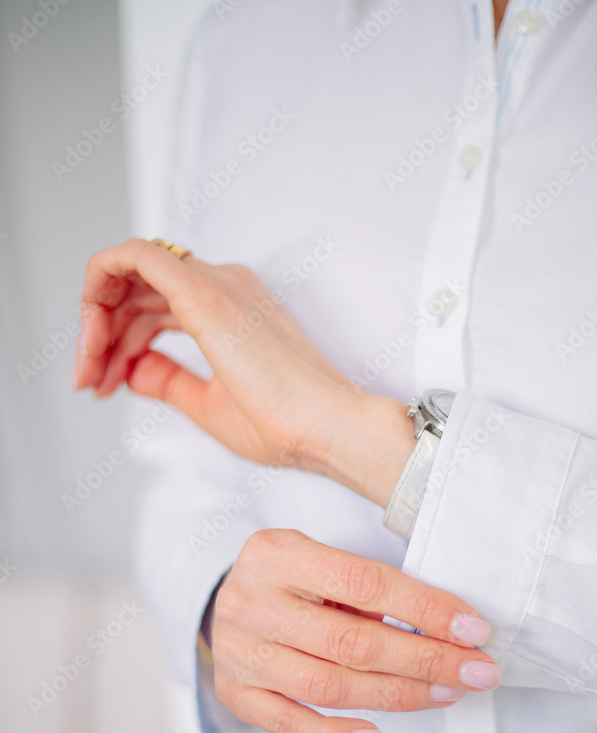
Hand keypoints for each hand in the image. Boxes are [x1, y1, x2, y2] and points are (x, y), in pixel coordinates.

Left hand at [76, 239, 413, 506]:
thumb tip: (132, 370)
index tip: (106, 384)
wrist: (325, 429)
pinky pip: (134, 257)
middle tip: (88, 383)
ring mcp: (216, 284)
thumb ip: (169, 381)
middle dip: (101, 336)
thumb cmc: (286, 424)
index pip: (157, 306)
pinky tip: (91, 326)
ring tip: (90, 375)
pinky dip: (100, 282)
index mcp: (232, 307)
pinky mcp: (204, 293)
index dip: (120, 342)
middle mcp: (225, 285)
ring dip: (97, 323)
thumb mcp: (208, 403)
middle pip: (138, 292)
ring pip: (129, 275)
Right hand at [209, 529, 498, 732]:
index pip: (364, 583)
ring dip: (398, 696)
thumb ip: (368, 590)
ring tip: (446, 693)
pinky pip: (291, 727)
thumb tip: (448, 630)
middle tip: (476, 671)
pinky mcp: (236, 694)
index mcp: (275, 554)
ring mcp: (239, 653)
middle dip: (424, 660)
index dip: (424, 609)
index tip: (473, 629)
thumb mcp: (321, 560)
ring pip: (329, 687)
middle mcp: (250, 603)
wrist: (227, 601)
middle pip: (350, 643)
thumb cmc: (293, 579)